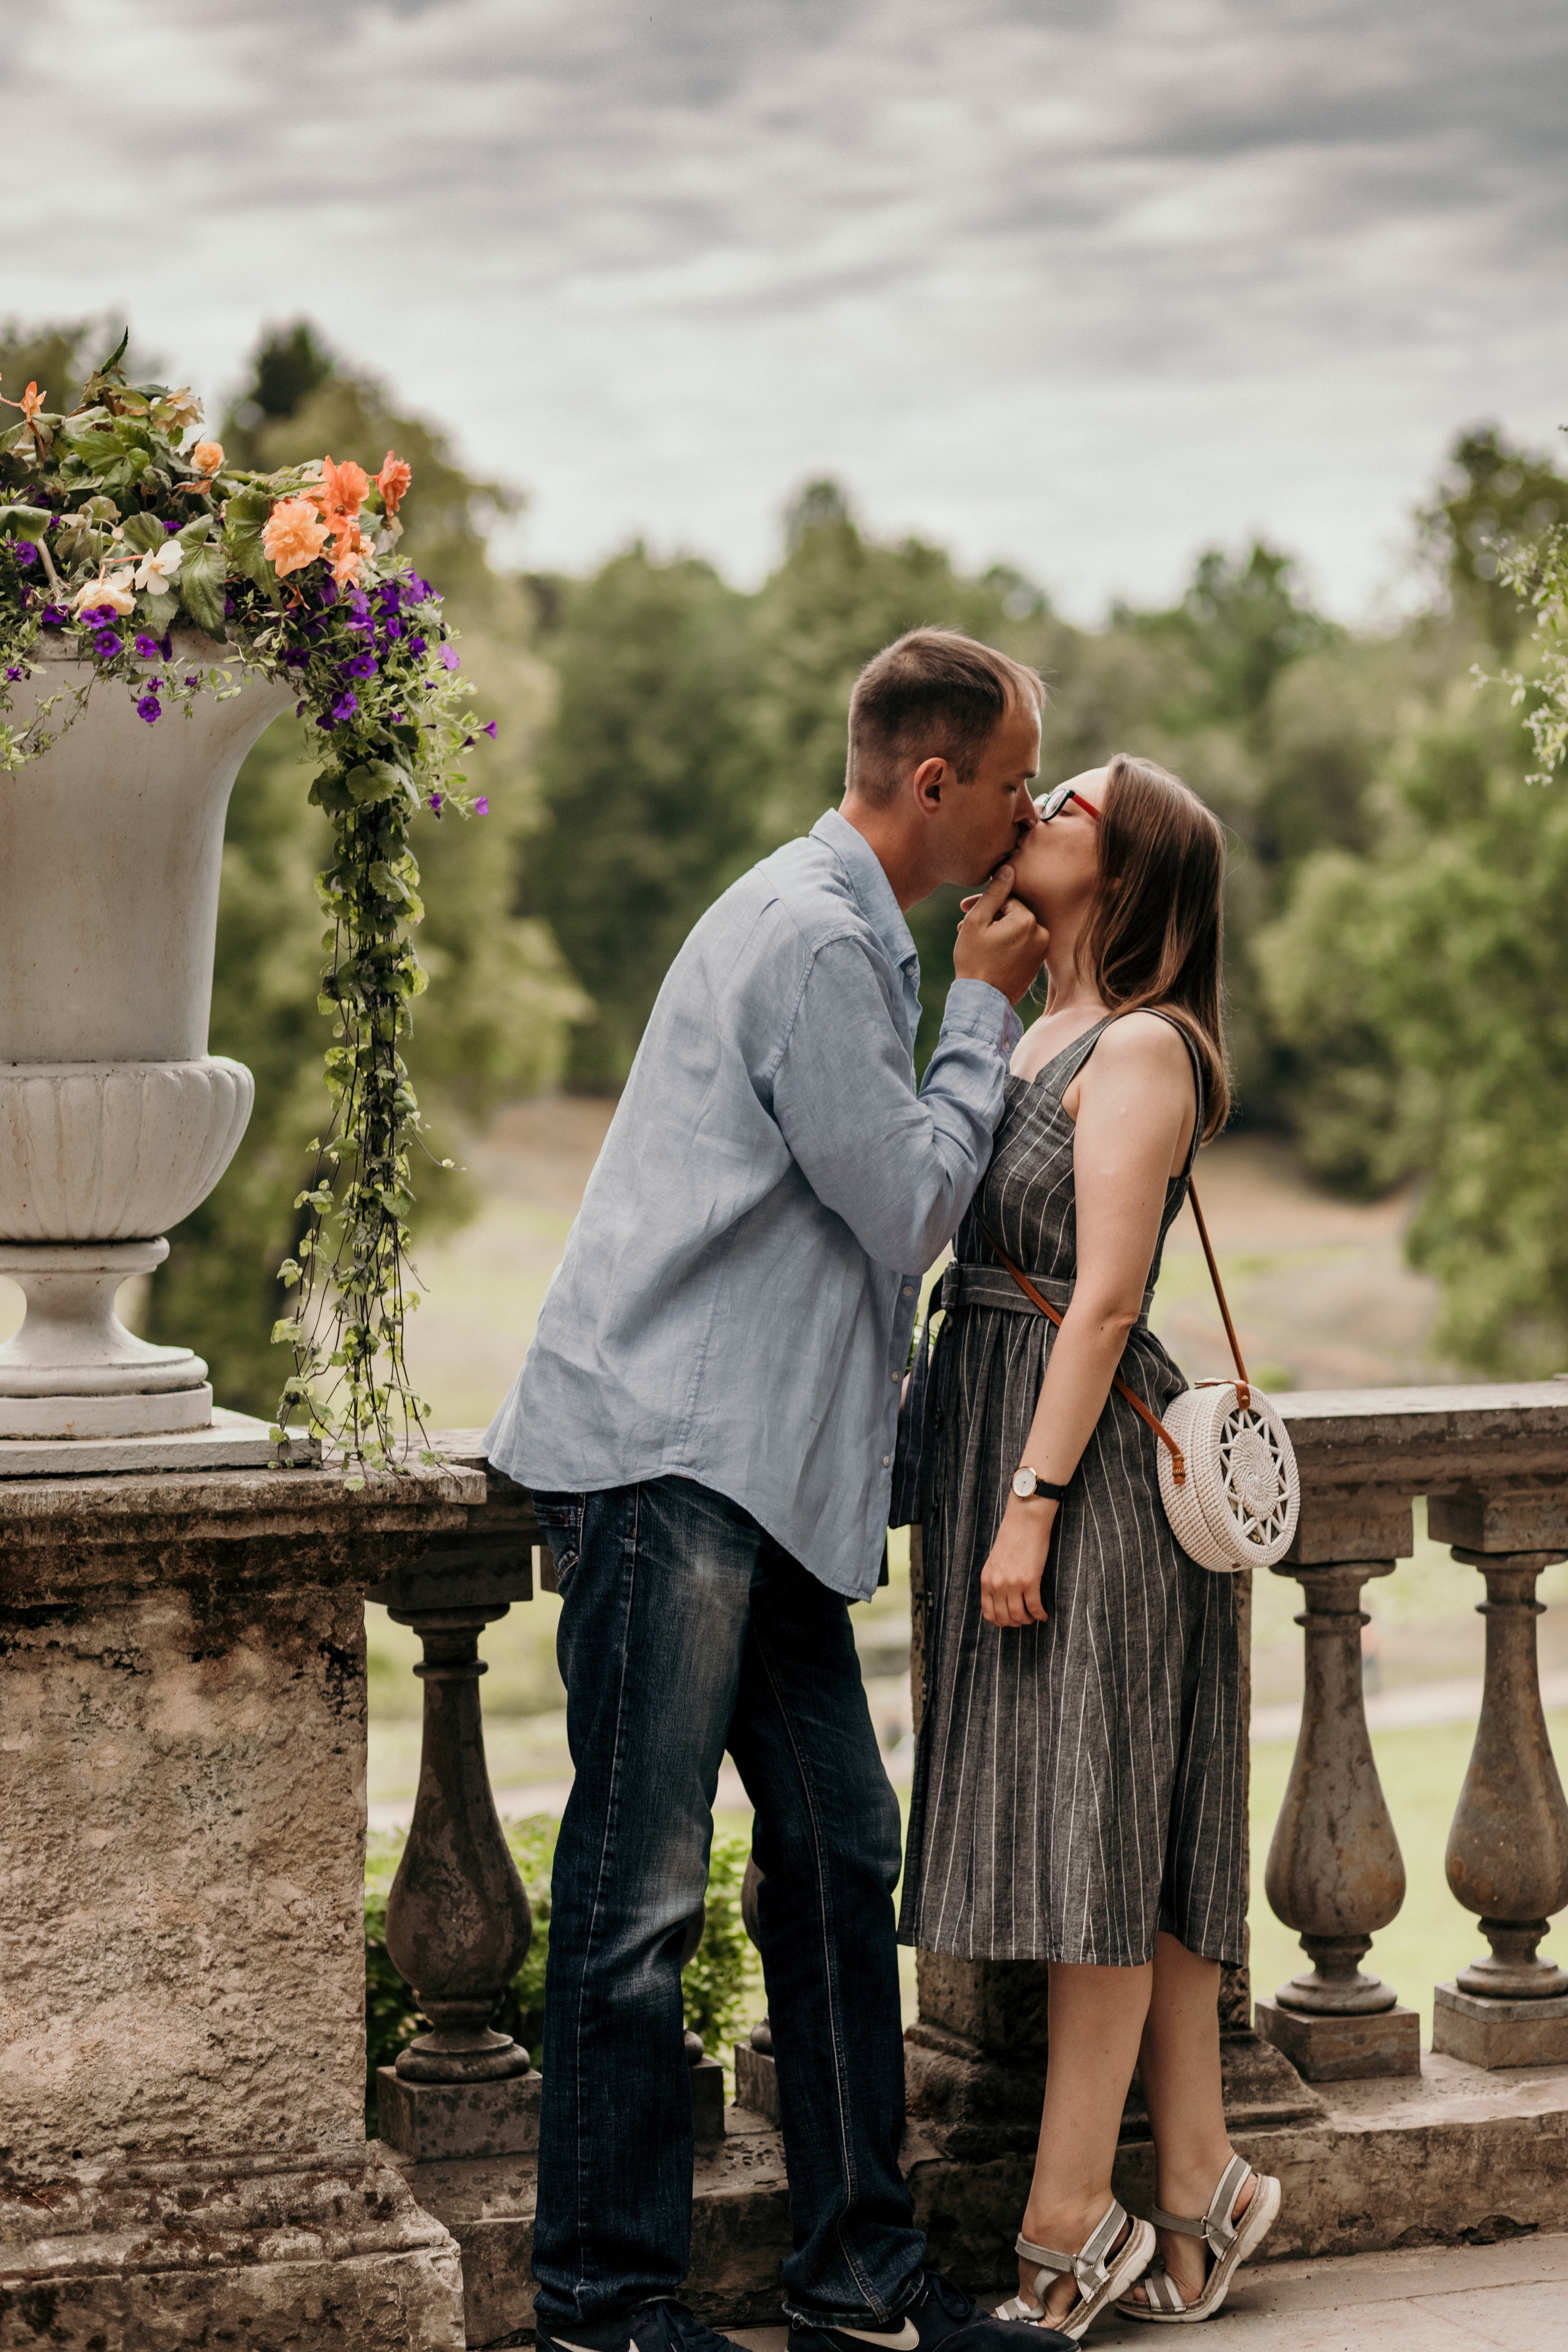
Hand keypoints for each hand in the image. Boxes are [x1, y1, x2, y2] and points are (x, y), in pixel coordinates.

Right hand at [953, 865, 1049, 1003]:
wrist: (981, 1000)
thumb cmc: (974, 960)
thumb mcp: (977, 921)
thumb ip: (994, 892)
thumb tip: (1008, 868)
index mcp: (1028, 920)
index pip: (1006, 899)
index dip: (984, 903)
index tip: (964, 910)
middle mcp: (1041, 933)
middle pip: (1013, 913)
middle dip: (989, 917)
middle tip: (964, 926)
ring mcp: (1041, 950)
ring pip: (1016, 929)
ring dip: (996, 930)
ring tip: (974, 941)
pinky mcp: (1037, 963)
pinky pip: (1021, 944)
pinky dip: (1006, 943)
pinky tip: (988, 951)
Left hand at [980, 1499, 1054, 1626]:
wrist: (1025, 1521)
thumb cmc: (1012, 1539)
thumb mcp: (995, 1562)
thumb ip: (995, 1581)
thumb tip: (1002, 1601)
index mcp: (986, 1580)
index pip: (988, 1614)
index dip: (1000, 1622)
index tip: (1010, 1621)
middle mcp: (996, 1584)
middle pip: (1004, 1618)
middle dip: (1016, 1623)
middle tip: (1025, 1619)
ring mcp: (1012, 1584)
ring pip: (1019, 1616)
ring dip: (1028, 1620)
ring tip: (1034, 1615)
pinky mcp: (1029, 1581)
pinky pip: (1034, 1607)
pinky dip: (1040, 1614)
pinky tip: (1043, 1614)